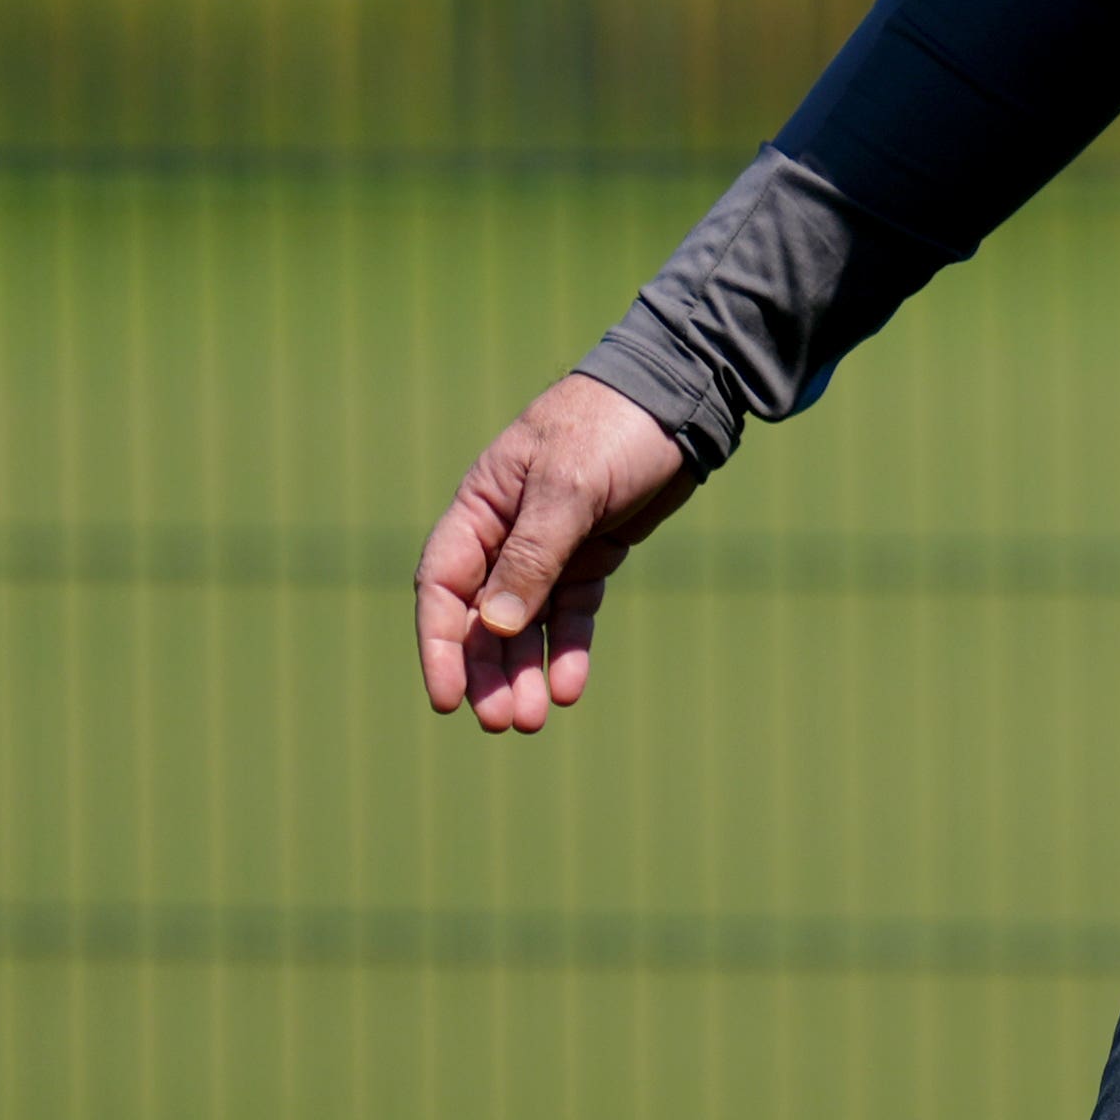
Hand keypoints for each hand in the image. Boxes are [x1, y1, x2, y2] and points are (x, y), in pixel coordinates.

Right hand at [413, 374, 696, 733]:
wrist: (680, 399)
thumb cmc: (612, 427)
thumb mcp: (568, 488)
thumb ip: (532, 556)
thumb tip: (495, 626)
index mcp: (482, 506)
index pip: (442, 585)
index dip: (439, 644)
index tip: (447, 698)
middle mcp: (506, 531)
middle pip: (482, 616)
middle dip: (487, 671)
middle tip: (503, 721)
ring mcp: (549, 546)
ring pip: (525, 623)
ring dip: (524, 670)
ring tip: (534, 719)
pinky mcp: (591, 555)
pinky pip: (570, 612)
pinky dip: (567, 648)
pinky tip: (569, 685)